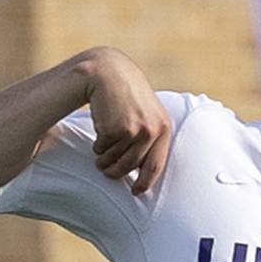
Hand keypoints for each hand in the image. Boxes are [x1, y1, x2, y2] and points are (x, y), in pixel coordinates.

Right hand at [84, 50, 171, 194]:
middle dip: (117, 172)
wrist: (108, 71)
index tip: (136, 191)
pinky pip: (103, 148)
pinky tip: (98, 132)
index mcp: (163, 127)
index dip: (145, 182)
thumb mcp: (147, 111)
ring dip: (104, 160)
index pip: (155, 165)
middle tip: (107, 172)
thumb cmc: (126, 93)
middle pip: (132, 165)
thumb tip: (143, 168)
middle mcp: (152, 130)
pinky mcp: (116, 127)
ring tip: (100, 152)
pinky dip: (97, 145)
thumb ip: (150, 134)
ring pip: (116, 158)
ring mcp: (134, 129)